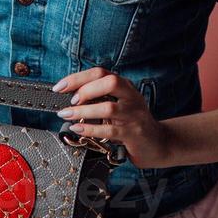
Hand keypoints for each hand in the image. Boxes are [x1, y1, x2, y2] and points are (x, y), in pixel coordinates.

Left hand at [52, 67, 173, 168]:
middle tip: (71, 101)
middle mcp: (131, 97)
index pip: (100, 73)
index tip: (59, 87)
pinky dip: (90, 129)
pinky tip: (78, 129)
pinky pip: (109, 130)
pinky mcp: (132, 133)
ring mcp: (133, 115)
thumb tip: (70, 96)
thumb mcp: (118, 105)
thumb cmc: (132, 124)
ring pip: (108, 107)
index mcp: (125, 87)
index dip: (77, 78)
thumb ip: (100, 98)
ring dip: (83, 111)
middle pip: (109, 82)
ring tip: (67, 115)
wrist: (157, 144)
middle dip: (85, 90)